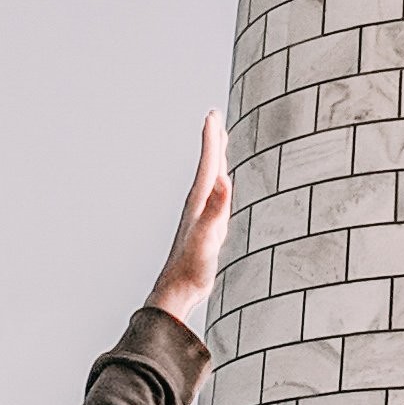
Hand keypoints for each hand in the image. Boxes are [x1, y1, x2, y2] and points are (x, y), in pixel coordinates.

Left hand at [148, 112, 232, 328]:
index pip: (207, 163)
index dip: (211, 138)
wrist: (178, 290)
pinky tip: (221, 187)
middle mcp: (199, 205)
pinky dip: (220, 185)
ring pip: (210, 180)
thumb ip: (216, 209)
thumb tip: (224, 180)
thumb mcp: (207, 236)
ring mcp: (202, 216)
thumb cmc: (191, 266)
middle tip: (214, 118)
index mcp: (199, 201)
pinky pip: (215, 197)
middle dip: (212, 141)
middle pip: (207, 166)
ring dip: (215, 160)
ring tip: (219, 144)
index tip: (212, 114)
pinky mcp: (206, 228)